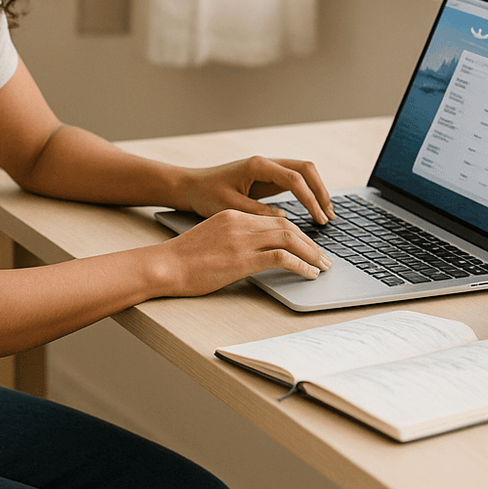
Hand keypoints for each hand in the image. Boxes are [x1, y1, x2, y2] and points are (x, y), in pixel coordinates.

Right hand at [156, 208, 331, 295]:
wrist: (164, 266)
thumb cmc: (181, 259)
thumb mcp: (210, 241)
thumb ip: (233, 241)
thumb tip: (255, 255)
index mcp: (232, 215)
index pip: (273, 219)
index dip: (296, 233)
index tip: (307, 246)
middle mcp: (239, 223)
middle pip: (286, 225)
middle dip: (309, 242)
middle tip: (323, 257)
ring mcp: (241, 240)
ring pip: (289, 238)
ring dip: (311, 253)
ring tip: (323, 266)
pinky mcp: (241, 259)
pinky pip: (281, 257)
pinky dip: (301, 264)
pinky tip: (309, 273)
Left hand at [180, 156, 333, 223]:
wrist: (191, 186)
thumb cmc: (206, 195)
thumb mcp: (229, 207)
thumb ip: (257, 212)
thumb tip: (284, 217)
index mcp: (257, 166)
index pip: (293, 178)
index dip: (310, 199)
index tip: (319, 219)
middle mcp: (265, 163)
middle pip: (305, 169)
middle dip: (320, 191)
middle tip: (329, 216)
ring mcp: (268, 169)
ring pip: (302, 172)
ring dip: (316, 191)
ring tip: (325, 215)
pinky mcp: (267, 177)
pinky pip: (294, 181)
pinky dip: (307, 193)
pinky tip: (312, 210)